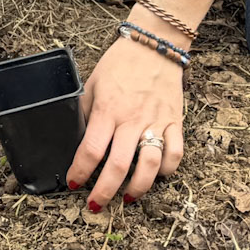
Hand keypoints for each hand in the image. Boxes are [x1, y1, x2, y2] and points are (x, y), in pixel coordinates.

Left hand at [70, 36, 184, 208]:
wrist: (153, 45)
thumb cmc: (119, 64)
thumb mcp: (93, 84)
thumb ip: (86, 112)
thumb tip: (76, 138)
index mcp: (108, 109)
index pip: (90, 149)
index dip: (79, 172)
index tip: (73, 183)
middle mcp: (132, 119)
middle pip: (118, 166)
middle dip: (104, 191)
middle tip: (95, 205)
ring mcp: (156, 121)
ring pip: (150, 166)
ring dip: (138, 188)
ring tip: (127, 197)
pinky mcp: (175, 121)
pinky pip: (175, 153)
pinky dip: (167, 170)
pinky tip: (156, 175)